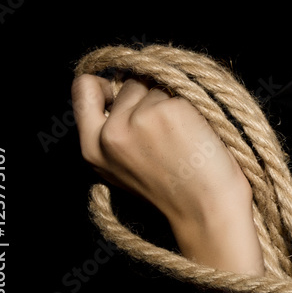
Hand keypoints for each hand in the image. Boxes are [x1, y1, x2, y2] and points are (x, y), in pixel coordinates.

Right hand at [73, 75, 274, 292]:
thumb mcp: (125, 166)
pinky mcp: (168, 110)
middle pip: (130, 82)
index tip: (125, 85)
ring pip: (158, 83)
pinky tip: (197, 133)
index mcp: (92, 148)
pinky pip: (182, 89)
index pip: (85, 88)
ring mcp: (138, 118)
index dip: (108, 83)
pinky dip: (193, 104)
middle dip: (151, 95)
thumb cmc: (175, 189)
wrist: (206, 210)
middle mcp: (110, 132)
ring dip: (174, 99)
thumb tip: (120, 83)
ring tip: (184, 137)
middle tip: (169, 132)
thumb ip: (115, 130)